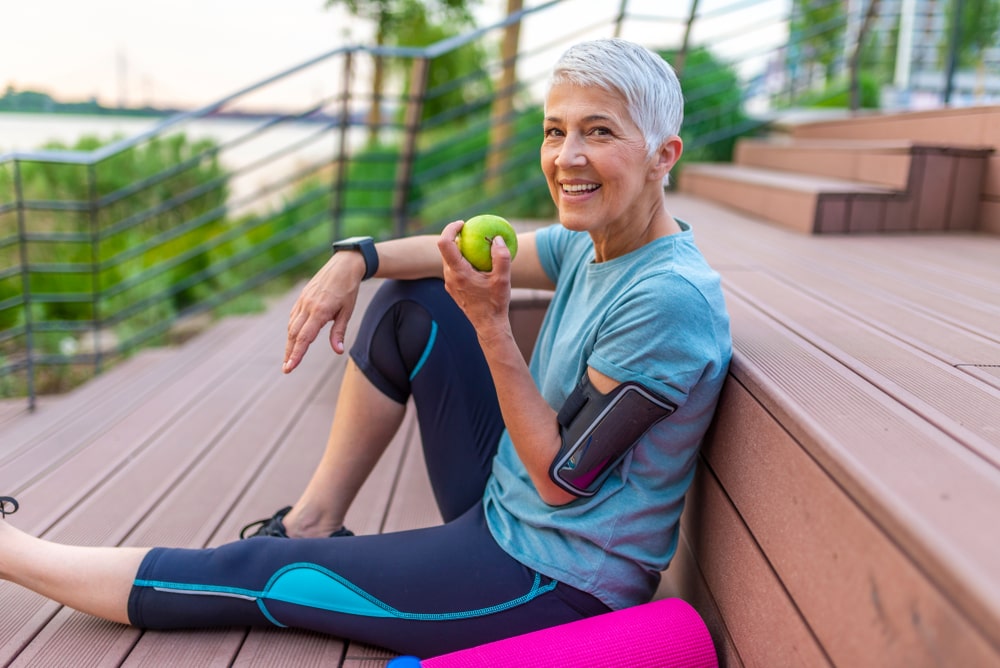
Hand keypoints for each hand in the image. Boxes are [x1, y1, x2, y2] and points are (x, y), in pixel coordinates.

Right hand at [283, 252, 364, 372]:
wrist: (343, 265)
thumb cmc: (348, 289)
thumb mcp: (347, 311)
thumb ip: (339, 331)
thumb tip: (338, 351)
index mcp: (320, 311)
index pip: (304, 338)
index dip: (296, 354)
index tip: (290, 367)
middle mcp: (308, 307)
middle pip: (294, 334)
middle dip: (290, 353)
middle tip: (287, 369)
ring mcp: (303, 301)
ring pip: (292, 326)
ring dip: (290, 343)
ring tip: (289, 357)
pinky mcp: (302, 298)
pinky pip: (294, 317)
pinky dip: (292, 329)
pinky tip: (293, 338)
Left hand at [438, 221, 512, 334]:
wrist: (488, 325)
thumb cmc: (496, 303)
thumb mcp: (503, 279)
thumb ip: (501, 257)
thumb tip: (496, 238)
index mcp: (458, 273)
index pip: (445, 243)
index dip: (450, 228)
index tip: (463, 223)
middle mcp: (450, 277)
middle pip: (445, 250)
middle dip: (456, 237)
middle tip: (471, 231)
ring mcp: (450, 284)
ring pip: (449, 260)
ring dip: (460, 250)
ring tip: (476, 246)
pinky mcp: (453, 289)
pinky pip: (454, 269)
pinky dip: (463, 261)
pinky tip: (477, 263)